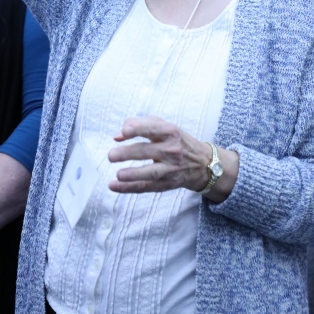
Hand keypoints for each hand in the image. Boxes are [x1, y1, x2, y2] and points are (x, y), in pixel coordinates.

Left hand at [107, 116, 237, 200]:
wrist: (203, 163)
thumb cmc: (176, 140)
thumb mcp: (163, 126)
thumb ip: (140, 125)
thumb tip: (117, 136)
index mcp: (169, 131)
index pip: (152, 128)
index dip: (137, 129)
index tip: (124, 132)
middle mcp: (171, 150)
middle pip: (147, 151)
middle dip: (128, 154)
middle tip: (111, 155)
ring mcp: (170, 169)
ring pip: (150, 173)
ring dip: (133, 175)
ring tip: (118, 175)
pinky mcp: (167, 184)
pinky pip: (146, 187)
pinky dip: (129, 188)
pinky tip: (114, 186)